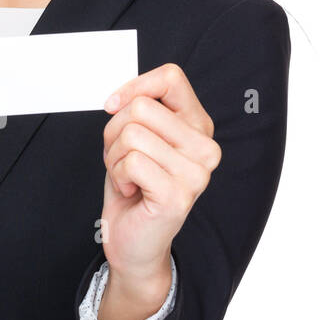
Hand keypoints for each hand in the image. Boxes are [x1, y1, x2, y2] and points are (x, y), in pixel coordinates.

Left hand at [101, 62, 221, 281]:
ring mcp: (196, 172)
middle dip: (114, 131)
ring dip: (114, 157)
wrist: (134, 242)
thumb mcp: (137, 139)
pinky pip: (131, 162)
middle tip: (122, 157)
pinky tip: (131, 191)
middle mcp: (205, 147)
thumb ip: (140, 111)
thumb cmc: (133, 188)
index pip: (171, 78)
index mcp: (198, 126)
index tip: (114, 105)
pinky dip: (118, 176)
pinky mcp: (178, 194)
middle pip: (141, 107)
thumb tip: (121, 96)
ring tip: (128, 176)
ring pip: (132, 134)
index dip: (134, 86)